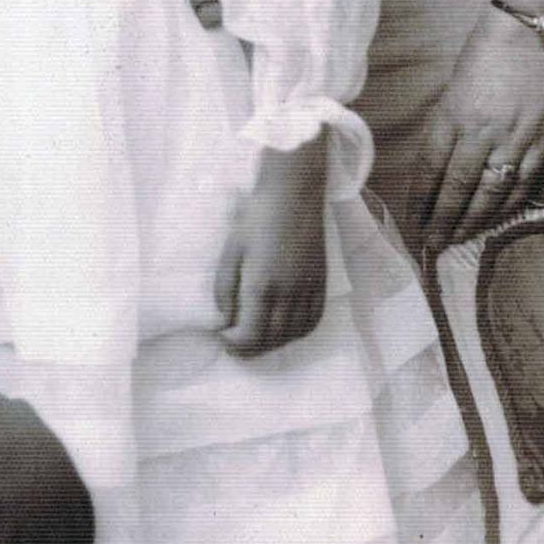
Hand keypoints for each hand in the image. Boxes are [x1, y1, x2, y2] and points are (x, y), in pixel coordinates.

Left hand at [214, 139, 326, 355]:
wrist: (293, 194)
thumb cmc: (256, 217)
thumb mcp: (231, 250)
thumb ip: (225, 288)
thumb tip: (225, 319)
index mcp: (261, 286)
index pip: (250, 336)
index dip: (234, 345)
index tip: (222, 338)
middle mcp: (288, 294)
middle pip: (271, 340)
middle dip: (250, 349)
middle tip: (235, 343)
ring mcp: (308, 290)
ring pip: (293, 335)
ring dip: (273, 344)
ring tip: (257, 337)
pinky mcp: (321, 283)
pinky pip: (313, 320)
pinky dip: (298, 332)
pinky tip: (285, 328)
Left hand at [409, 6, 543, 253]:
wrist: (534, 28)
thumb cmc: (488, 48)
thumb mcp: (456, 84)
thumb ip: (451, 121)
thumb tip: (447, 155)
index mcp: (451, 114)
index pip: (430, 168)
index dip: (421, 199)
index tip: (413, 220)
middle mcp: (480, 132)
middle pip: (458, 188)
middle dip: (443, 220)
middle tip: (433, 244)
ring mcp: (514, 137)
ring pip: (491, 192)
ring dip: (474, 220)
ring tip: (460, 238)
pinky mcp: (543, 138)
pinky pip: (524, 181)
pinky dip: (509, 204)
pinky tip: (498, 217)